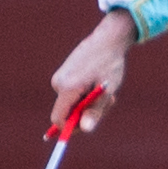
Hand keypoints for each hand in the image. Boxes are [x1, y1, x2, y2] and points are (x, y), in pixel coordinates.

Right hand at [51, 10, 135, 134]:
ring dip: (90, 102)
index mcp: (67, 88)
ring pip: (72, 103)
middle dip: (87, 112)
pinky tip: (98, 82)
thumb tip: (85, 129)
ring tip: (106, 89)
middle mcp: (58, 83)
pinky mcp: (63, 74)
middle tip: (110, 102)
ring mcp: (59, 78)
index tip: (88, 126)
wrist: (108, 39)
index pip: (59, 118)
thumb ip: (95, 111)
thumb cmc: (110, 64)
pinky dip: (86, 94)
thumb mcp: (107, 91)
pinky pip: (72, 94)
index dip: (70, 128)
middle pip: (67, 112)